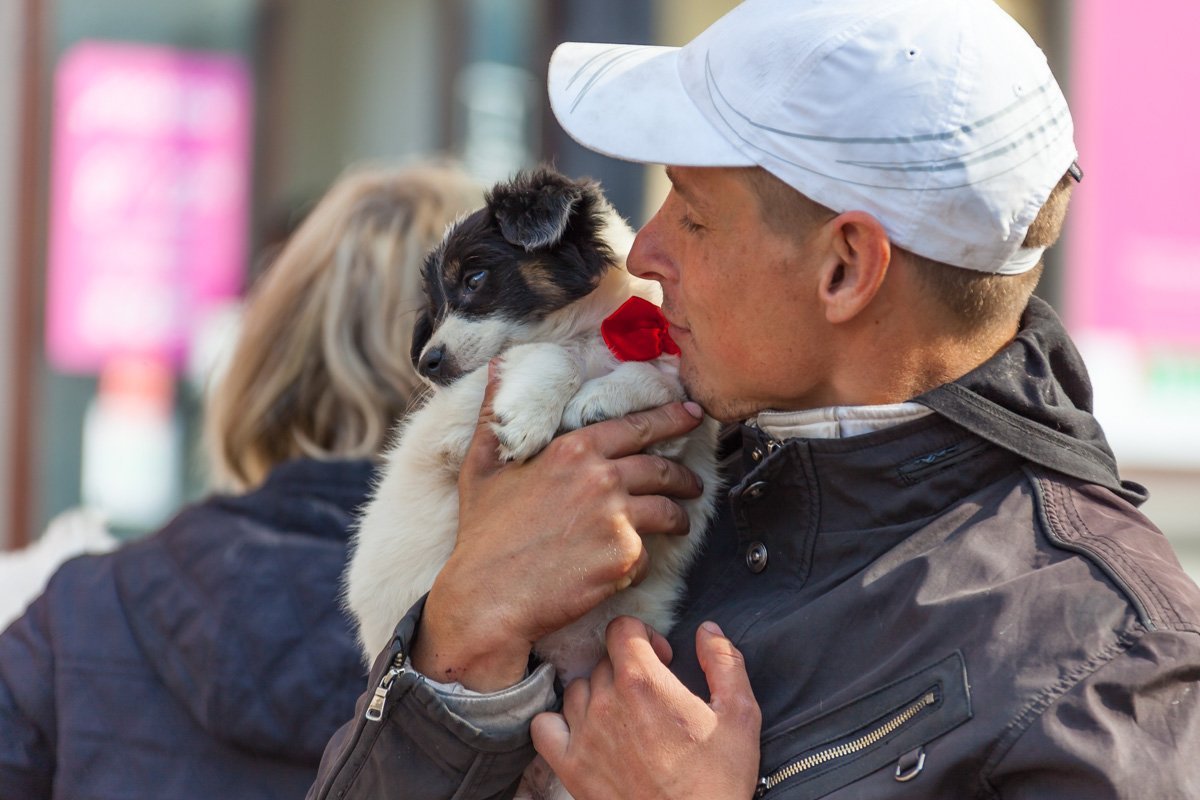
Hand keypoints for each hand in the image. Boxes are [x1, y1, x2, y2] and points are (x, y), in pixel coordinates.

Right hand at [412, 361, 705, 690]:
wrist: (488, 596)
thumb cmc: (483, 535)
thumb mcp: (482, 466)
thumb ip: (494, 414)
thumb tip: (496, 368)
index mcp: (573, 450)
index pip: (636, 426)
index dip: (670, 419)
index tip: (692, 416)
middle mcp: (601, 478)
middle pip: (661, 469)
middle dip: (685, 476)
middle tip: (694, 483)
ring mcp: (616, 519)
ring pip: (667, 511)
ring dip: (679, 517)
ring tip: (679, 522)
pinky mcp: (624, 558)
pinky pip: (648, 555)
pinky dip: (641, 560)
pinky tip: (629, 565)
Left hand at [531, 618, 761, 799]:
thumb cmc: (717, 780)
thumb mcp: (739, 715)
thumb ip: (724, 661)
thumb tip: (708, 629)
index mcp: (644, 682)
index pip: (621, 629)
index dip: (644, 636)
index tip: (662, 659)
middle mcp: (606, 702)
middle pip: (604, 662)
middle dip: (628, 669)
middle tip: (652, 695)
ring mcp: (583, 735)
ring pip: (578, 690)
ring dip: (598, 694)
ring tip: (624, 716)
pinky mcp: (570, 766)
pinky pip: (544, 726)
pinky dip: (559, 722)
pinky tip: (584, 731)